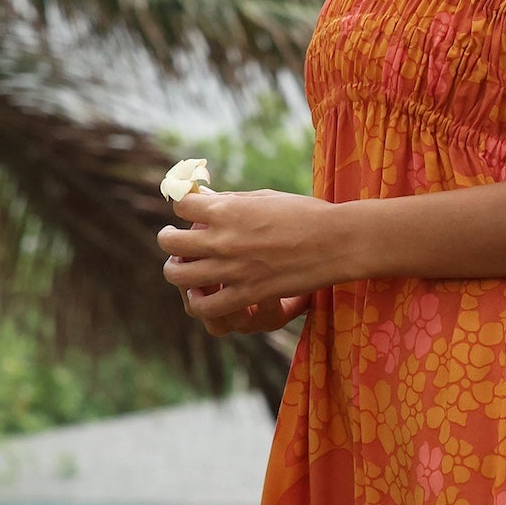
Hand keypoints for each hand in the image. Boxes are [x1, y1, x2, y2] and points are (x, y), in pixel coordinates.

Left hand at [158, 186, 354, 329]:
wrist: (336, 243)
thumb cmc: (305, 214)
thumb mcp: (264, 197)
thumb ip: (231, 201)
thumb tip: (205, 198)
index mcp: (227, 210)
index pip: (181, 206)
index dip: (182, 207)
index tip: (188, 210)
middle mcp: (223, 239)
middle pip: (170, 241)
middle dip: (169, 238)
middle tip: (174, 240)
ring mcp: (232, 270)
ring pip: (178, 275)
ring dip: (176, 269)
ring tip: (182, 267)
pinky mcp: (247, 295)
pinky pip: (206, 306)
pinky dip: (198, 302)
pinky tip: (202, 294)